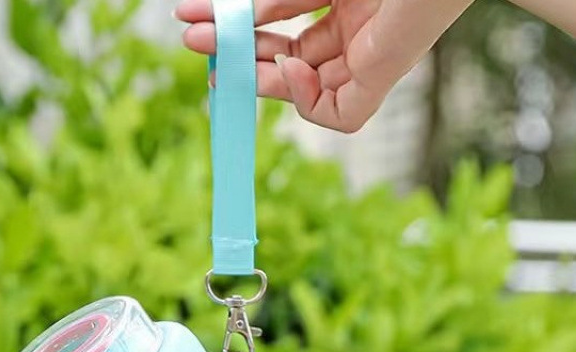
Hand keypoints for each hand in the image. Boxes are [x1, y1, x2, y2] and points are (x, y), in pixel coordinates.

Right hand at [175, 0, 473, 132]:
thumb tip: (236, 22)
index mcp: (344, 0)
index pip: (284, 22)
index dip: (243, 25)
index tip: (200, 21)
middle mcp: (355, 32)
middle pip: (287, 55)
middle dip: (240, 51)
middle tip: (194, 42)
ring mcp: (367, 58)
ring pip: (306, 87)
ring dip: (259, 77)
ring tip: (220, 62)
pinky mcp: (380, 80)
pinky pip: (339, 115)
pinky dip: (306, 102)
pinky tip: (289, 70)